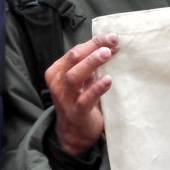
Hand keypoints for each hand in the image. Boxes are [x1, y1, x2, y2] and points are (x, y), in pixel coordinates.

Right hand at [46, 33, 118, 155]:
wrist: (75, 132)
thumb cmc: (80, 100)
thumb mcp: (82, 80)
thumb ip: (91, 64)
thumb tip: (112, 45)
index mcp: (57, 71)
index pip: (75, 51)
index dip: (93, 42)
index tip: (112, 37)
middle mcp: (57, 83)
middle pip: (73, 59)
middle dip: (93, 47)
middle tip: (112, 40)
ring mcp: (65, 98)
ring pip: (74, 76)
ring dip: (91, 63)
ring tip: (107, 54)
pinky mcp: (76, 112)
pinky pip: (85, 99)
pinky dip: (96, 88)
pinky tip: (108, 81)